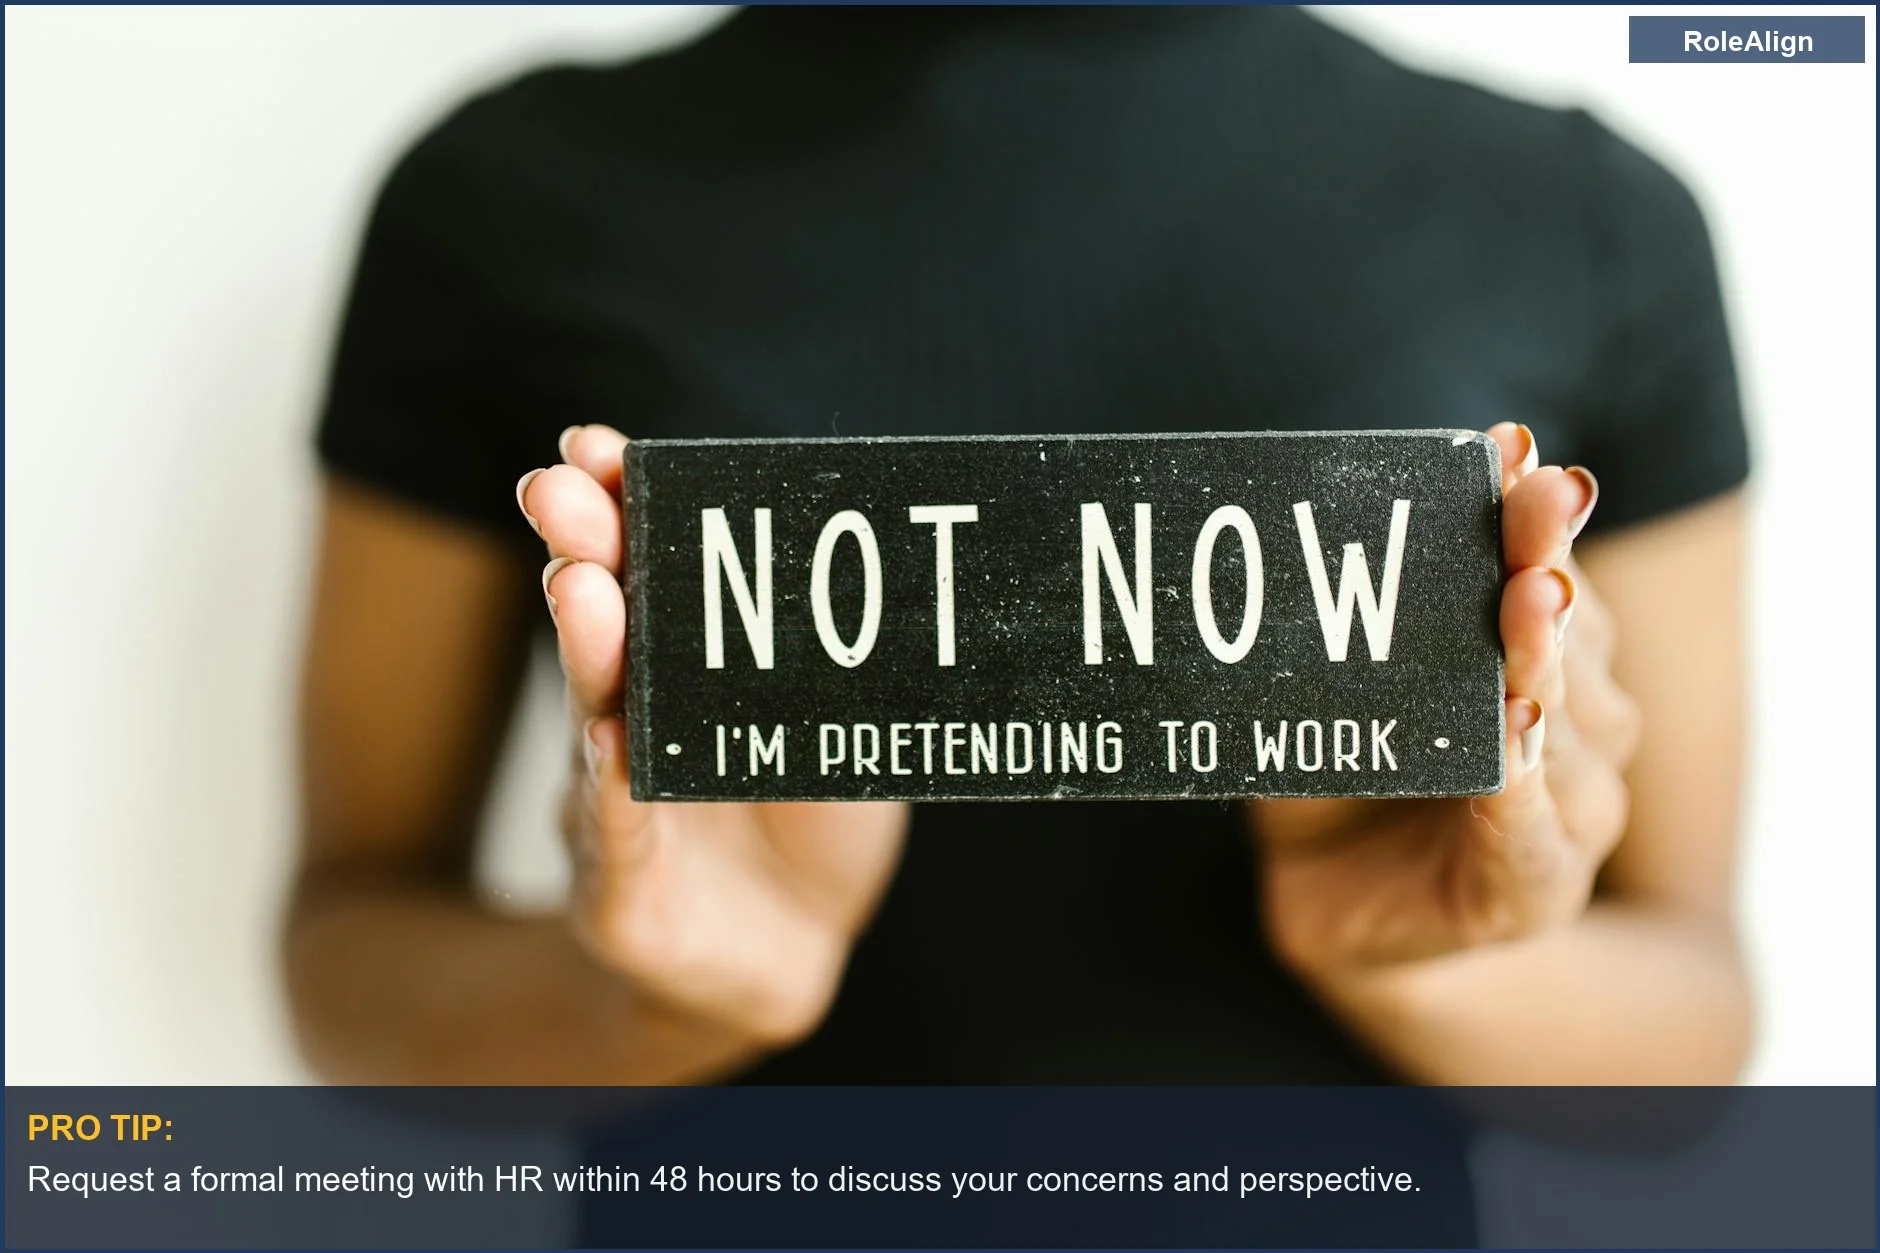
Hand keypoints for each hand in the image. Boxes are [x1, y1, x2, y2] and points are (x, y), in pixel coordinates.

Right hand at [516, 426, 907, 1045]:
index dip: (626, 507)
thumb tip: (911, 563)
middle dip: (585, 549)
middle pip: (611, 625)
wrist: (786, 950)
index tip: (598, 446)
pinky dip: (612, 785)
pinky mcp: (625, 895)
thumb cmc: (811, 815)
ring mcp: (622, 803)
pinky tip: (606, 732)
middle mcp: (641, 717)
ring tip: (579, 583)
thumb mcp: (841, 721)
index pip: (654, 570)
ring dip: (590, 648)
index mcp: (693, 663)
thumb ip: (844, 657)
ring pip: (603, 717)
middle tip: (559, 488)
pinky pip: (620, 833)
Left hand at [1250, 423, 1640, 985]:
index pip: (1548, 572)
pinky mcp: (1533, 889)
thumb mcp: (1322, 687)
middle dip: (1544, 567)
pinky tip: (1514, 730)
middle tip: (1529, 508)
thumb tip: (1271, 521)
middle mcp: (1574, 728)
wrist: (1331, 907)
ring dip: (1546, 662)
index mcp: (1532, 658)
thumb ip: (1326, 623)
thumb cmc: (1334, 777)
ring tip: (1528, 604)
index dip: (1534, 515)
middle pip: (1570, 639)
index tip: (1513, 451)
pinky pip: (1534, 830)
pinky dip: (1524, 781)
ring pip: (1574, 729)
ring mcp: (1567, 812)